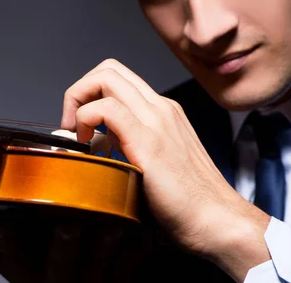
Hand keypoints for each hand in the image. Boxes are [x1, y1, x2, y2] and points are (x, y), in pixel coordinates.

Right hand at [0, 213, 152, 282]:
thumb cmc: (47, 282)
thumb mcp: (16, 270)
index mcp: (31, 276)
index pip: (13, 258)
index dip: (7, 242)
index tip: (2, 222)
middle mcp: (58, 281)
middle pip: (59, 266)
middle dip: (63, 246)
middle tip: (69, 225)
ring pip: (98, 267)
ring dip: (104, 246)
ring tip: (112, 224)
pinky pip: (127, 268)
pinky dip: (136, 251)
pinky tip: (143, 234)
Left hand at [60, 59, 271, 280]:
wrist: (219, 220)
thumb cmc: (189, 201)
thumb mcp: (155, 159)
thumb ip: (130, 143)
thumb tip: (98, 141)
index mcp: (163, 111)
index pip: (119, 78)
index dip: (90, 92)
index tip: (80, 123)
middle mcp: (161, 108)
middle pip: (109, 69)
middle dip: (79, 90)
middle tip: (71, 124)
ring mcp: (157, 120)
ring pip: (106, 78)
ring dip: (78, 100)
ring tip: (76, 134)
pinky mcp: (149, 141)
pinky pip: (107, 109)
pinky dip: (85, 119)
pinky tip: (86, 144)